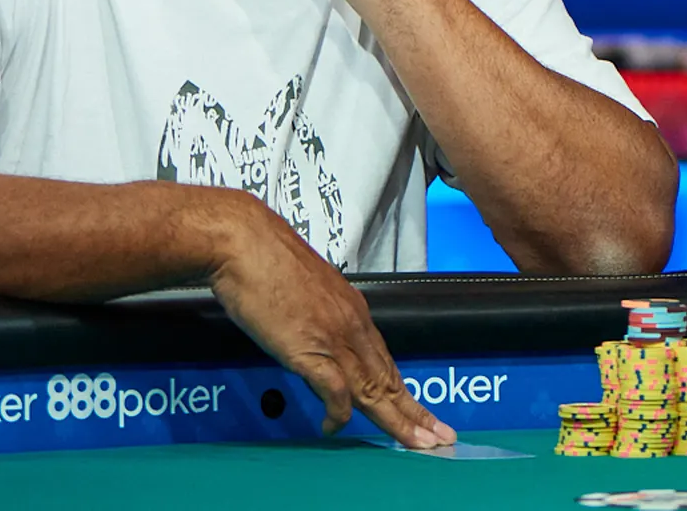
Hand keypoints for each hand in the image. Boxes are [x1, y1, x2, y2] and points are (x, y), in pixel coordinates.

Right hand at [208, 194, 454, 448]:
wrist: (245, 242)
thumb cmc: (266, 260)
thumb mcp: (306, 290)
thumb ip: (318, 315)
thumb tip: (314, 333)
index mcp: (352, 309)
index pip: (385, 360)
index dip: (403, 391)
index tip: (420, 412)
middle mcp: (351, 325)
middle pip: (389, 378)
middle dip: (415, 413)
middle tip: (441, 438)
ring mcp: (333, 337)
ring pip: (374, 388)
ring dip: (398, 421)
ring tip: (418, 446)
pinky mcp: (309, 348)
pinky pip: (335, 389)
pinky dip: (339, 414)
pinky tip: (335, 428)